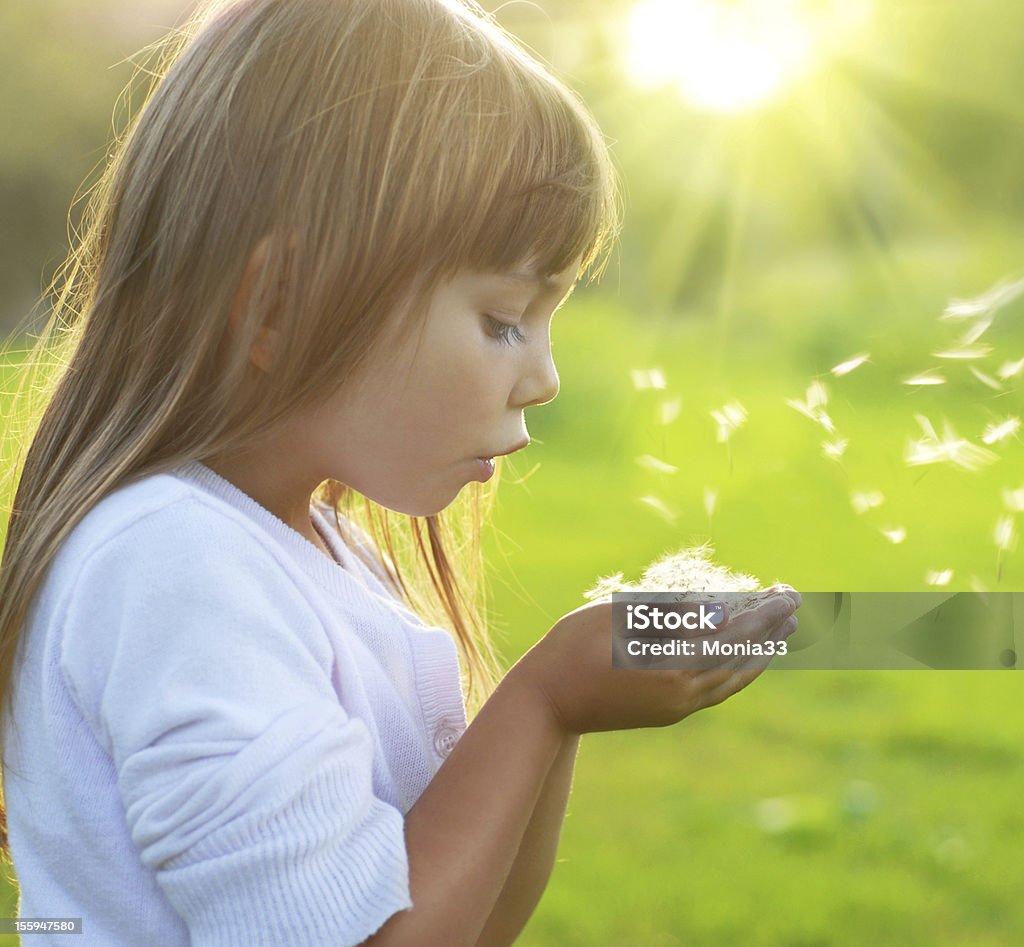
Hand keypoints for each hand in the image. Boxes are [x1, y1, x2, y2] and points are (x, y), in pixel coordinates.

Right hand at [511, 587, 800, 735]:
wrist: (547, 701)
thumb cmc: (574, 645)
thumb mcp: (620, 615)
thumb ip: (671, 613)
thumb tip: (720, 611)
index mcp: (670, 662)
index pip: (731, 632)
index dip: (760, 611)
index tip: (783, 592)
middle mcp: (681, 690)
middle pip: (739, 655)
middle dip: (769, 628)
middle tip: (794, 602)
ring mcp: (677, 707)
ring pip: (732, 678)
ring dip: (760, 653)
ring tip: (784, 631)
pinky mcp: (669, 714)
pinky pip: (716, 691)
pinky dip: (737, 672)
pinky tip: (745, 660)